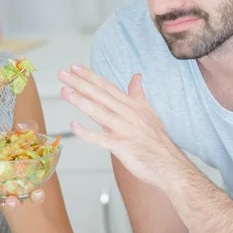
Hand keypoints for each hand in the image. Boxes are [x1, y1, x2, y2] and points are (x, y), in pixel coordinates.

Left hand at [0, 120, 46, 208]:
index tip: (37, 193)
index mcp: (30, 181)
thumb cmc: (23, 144)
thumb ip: (29, 130)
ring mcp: (2, 188)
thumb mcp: (30, 135)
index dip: (38, 196)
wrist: (8, 143)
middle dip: (14, 203)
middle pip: (17, 202)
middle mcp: (16, 189)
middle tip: (12, 200)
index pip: (37, 194)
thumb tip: (19, 126)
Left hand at [58, 64, 187, 188]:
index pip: (106, 86)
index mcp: (131, 105)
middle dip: (79, 83)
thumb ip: (138, 94)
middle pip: (99, 95)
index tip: (74, 67)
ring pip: (98, 112)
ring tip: (65, 91)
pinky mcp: (121, 146)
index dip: (90, 76)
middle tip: (62, 74)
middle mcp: (127, 114)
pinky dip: (86, 132)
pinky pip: (100, 138)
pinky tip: (73, 125)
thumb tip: (137, 76)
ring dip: (80, 101)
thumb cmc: (157, 140)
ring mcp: (124, 129)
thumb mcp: (149, 112)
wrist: (169, 164)